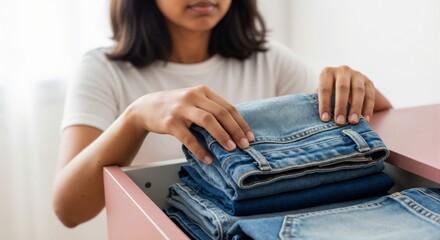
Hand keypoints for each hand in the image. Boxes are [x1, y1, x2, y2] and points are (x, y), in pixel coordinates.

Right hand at [130, 85, 253, 163]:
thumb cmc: (176, 107)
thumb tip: (235, 128)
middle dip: (235, 130)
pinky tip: (208, 158)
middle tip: (244, 145)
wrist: (146, 107)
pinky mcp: (170, 122)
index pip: (228, 107)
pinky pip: (188, 138)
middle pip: (221, 113)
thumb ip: (211, 109)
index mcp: (203, 91)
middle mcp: (193, 96)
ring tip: (230, 149)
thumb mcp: (194, 101)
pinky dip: (200, 149)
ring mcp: (181, 108)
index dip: (240, 123)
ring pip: (208, 121)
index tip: (249, 137)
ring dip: (222, 136)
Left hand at [318, 65, 375, 124]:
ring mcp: (357, 75)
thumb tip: (323, 121)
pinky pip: (370, 95)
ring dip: (356, 108)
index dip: (325, 104)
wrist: (346, 83)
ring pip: (358, 91)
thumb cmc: (329, 92)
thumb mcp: (322, 94)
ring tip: (353, 121)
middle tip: (340, 121)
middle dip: (341, 106)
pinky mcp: (369, 82)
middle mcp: (343, 71)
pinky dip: (368, 108)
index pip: (325, 89)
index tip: (325, 119)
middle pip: (343, 88)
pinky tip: (366, 119)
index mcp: (327, 73)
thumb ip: (321, 104)